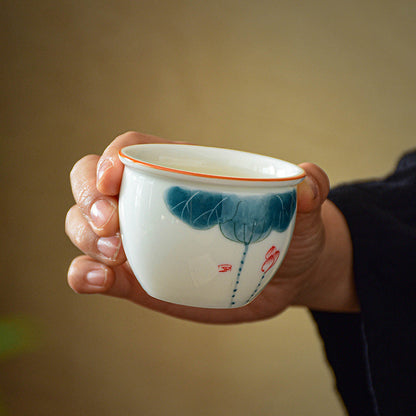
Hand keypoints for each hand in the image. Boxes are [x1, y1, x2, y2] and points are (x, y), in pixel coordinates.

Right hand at [65, 131, 358, 323]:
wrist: (280, 277)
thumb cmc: (284, 232)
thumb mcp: (302, 210)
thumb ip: (310, 189)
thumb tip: (307, 182)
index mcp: (180, 173)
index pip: (130, 151)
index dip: (111, 158)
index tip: (115, 177)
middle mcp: (149, 204)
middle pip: (92, 184)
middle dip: (88, 199)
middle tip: (113, 226)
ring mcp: (138, 241)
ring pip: (84, 226)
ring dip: (85, 237)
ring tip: (115, 255)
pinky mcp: (135, 279)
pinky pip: (96, 273)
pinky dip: (85, 275)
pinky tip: (97, 280)